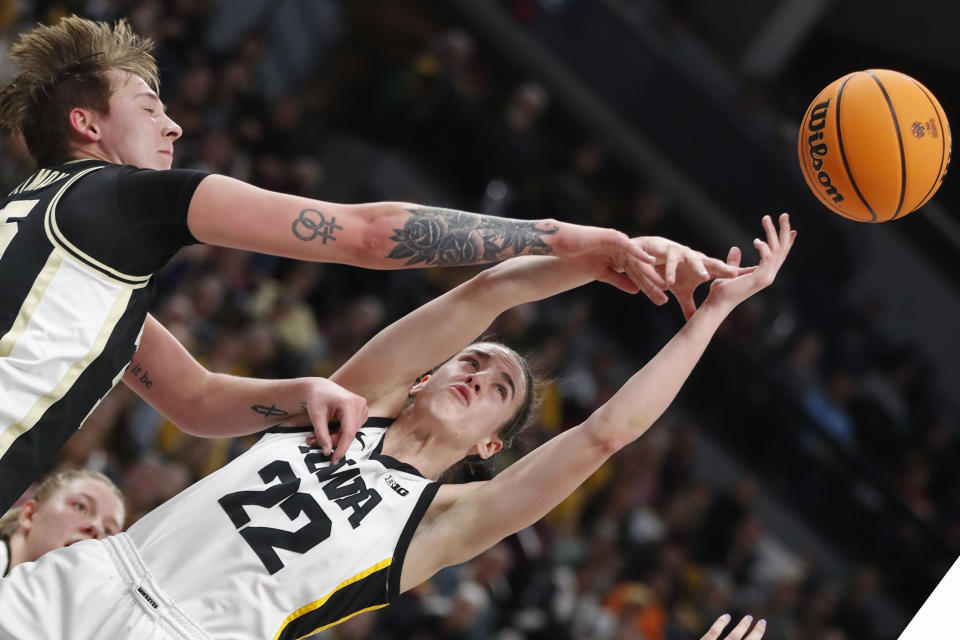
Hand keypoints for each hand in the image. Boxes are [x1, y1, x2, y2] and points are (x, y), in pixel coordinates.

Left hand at [302, 378, 368, 463]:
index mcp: (350, 403)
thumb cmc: (317, 398)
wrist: (320, 387)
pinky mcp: (362, 412)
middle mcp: (360, 405)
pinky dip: (339, 433)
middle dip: (331, 441)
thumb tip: (327, 452)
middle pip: (348, 433)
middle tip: (312, 442)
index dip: (342, 448)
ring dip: (334, 437)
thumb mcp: (316, 416)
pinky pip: (351, 429)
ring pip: (349, 433)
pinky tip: (328, 430)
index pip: (349, 432)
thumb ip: (322, 434)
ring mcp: (363, 408)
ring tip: (315, 436)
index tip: (334, 459)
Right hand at [549, 224, 666, 299]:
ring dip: (651, 273)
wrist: (562, 243)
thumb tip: (636, 290)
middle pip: (641, 270)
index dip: (649, 288)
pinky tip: (651, 261)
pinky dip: (639, 253)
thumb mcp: (602, 274)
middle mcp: (624, 250)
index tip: (660, 301)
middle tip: (666, 300)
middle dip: (653, 285)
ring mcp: (619, 243)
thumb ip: (620, 280)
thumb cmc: (578, 256)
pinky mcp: (613, 237)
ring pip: (638, 260)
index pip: (638, 276)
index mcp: (621, 258)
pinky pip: (628, 246)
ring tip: (664, 285)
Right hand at [638, 236, 754, 319]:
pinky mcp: (669, 251)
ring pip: (693, 260)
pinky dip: (670, 272)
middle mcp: (697, 259)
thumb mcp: (681, 293)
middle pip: (713, 264)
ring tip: (705, 277)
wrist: (653, 255)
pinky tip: (669, 282)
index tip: (752, 275)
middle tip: (735, 274)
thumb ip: (689, 306)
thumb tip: (695, 322)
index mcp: (703, 269)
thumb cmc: (671, 272)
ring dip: (699, 268)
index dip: (735, 274)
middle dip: (724, 268)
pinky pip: (671, 263)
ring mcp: (684, 254)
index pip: (722, 272)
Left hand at [700, 614, 765, 639]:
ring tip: (748, 618)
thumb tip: (743, 632)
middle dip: (756, 633)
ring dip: (742, 627)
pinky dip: (721, 624)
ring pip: (734, 637)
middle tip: (762, 622)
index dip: (757, 636)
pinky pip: (713, 633)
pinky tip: (727, 616)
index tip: (762, 627)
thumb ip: (732, 639)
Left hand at [703, 213, 795, 312]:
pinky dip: (764, 248)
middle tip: (784, 214)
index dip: (787, 241)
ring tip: (766, 218)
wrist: (717, 304)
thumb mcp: (730, 271)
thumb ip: (734, 261)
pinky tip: (756, 240)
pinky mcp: (760, 279)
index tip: (792, 229)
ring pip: (776, 250)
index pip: (780, 254)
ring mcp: (766, 278)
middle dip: (784, 231)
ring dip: (772, 233)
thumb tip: (735, 248)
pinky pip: (767, 259)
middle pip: (783, 249)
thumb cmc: (722, 290)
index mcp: (764, 273)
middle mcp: (769, 275)